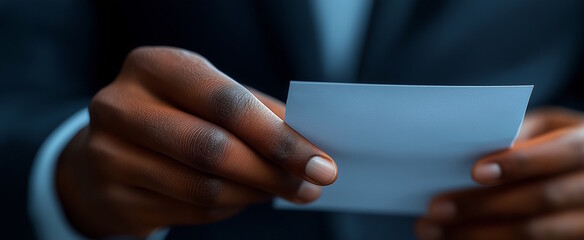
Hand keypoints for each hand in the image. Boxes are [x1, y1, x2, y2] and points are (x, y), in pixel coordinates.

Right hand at [56, 46, 337, 237]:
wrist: (106, 147)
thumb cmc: (175, 114)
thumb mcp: (209, 96)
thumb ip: (258, 114)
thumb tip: (312, 146)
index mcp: (154, 67)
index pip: (225, 104)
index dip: (278, 138)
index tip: (321, 163)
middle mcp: (122, 108)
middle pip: (213, 150)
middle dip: (273, 173)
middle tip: (310, 187)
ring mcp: (109, 156)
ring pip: (204, 188)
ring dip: (255, 194)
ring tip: (283, 190)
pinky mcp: (114, 198)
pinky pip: (191, 211)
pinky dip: (230, 207)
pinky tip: (244, 197)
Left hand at [415, 107, 583, 239]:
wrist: (578, 173)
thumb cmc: (547, 142)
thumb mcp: (538, 127)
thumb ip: (515, 134)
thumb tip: (476, 154)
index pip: (564, 154)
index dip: (521, 164)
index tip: (475, 172)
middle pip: (546, 199)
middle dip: (486, 205)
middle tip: (438, 208)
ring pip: (537, 235)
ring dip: (479, 234)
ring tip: (435, 230)